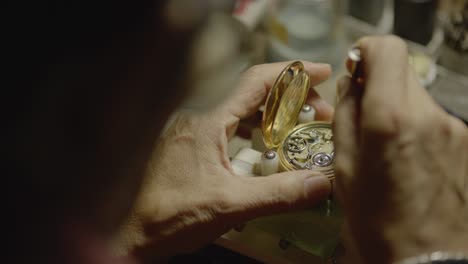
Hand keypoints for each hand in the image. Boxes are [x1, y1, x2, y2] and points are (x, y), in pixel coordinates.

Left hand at [114, 61, 333, 260]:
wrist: (131, 231)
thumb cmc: (172, 216)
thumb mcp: (230, 205)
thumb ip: (277, 194)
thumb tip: (320, 183)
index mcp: (208, 120)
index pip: (255, 81)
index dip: (292, 73)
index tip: (323, 73)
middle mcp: (198, 116)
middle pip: (251, 92)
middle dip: (289, 97)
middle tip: (318, 113)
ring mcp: (192, 129)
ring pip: (239, 109)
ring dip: (271, 114)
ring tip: (298, 128)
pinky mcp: (189, 143)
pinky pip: (228, 125)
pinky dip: (253, 129)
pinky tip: (265, 146)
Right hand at [334, 36, 467, 263]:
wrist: (429, 257)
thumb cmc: (380, 222)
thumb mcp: (344, 167)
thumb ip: (345, 115)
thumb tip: (352, 84)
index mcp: (390, 119)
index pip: (387, 49)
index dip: (366, 51)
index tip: (356, 68)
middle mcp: (427, 115)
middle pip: (403, 69)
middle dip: (379, 82)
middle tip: (363, 111)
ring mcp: (453, 128)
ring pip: (417, 94)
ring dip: (397, 105)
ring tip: (384, 144)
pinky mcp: (465, 141)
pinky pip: (433, 116)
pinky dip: (415, 124)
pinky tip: (405, 156)